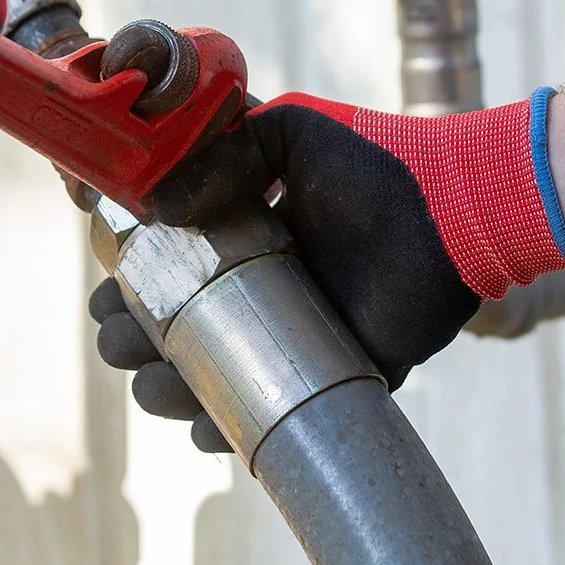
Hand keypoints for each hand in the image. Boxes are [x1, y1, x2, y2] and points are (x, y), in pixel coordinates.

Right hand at [92, 90, 564, 450]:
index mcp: (244, 235)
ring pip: (210, 380)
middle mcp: (261, 289)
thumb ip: (225, 153)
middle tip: (123, 340)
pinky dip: (231, 431)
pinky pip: (274, 416)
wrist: (457, 208)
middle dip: (135, 341)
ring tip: (158, 387)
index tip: (107, 293)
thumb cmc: (376, 162)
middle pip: (175, 330)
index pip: (168, 268)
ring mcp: (293, 337)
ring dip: (169, 392)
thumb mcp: (291, 132)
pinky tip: (205, 429)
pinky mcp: (333, 374)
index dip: (129, 285)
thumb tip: (159, 205)